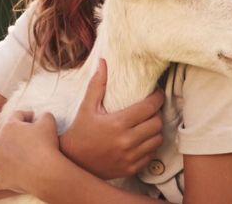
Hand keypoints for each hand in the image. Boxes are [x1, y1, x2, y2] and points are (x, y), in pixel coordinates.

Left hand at [0, 110, 60, 194]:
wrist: (44, 170)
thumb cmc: (47, 144)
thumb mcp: (48, 122)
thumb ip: (44, 116)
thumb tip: (42, 116)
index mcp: (11, 127)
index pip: (17, 116)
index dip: (27, 115)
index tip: (35, 118)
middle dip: (0, 129)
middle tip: (7, 130)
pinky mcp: (0, 178)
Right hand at [60, 58, 164, 179]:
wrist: (73, 161)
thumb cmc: (80, 131)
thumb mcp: (87, 107)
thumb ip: (97, 84)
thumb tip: (103, 62)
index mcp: (118, 123)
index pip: (149, 107)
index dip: (157, 98)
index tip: (156, 93)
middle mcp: (126, 141)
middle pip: (157, 123)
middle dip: (157, 114)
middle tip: (151, 109)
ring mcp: (130, 157)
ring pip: (157, 140)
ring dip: (155, 130)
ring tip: (148, 124)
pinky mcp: (131, 168)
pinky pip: (151, 155)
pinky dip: (150, 146)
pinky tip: (142, 140)